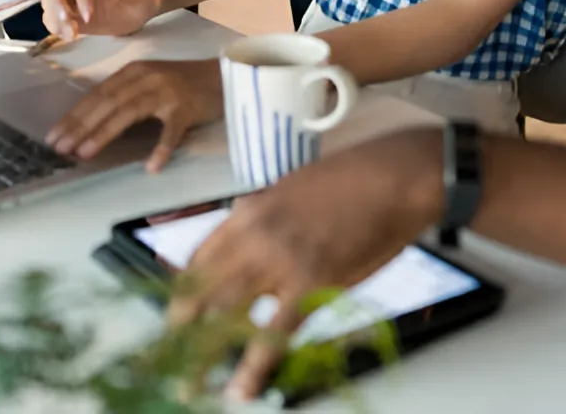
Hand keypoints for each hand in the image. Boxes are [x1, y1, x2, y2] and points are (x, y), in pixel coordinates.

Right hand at [43, 0, 164, 37]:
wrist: (141, 6)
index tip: (89, 18)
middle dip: (57, 7)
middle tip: (69, 29)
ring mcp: (74, 0)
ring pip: (49, 2)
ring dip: (54, 20)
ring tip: (69, 35)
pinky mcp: (72, 16)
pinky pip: (53, 18)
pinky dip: (55, 27)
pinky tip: (68, 36)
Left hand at [48, 58, 222, 171]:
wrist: (224, 77)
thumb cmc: (182, 84)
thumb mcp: (148, 83)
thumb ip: (124, 97)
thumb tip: (88, 126)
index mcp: (134, 71)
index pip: (97, 95)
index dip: (74, 116)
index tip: (53, 137)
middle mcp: (147, 77)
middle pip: (108, 103)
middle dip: (81, 126)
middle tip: (60, 149)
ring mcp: (167, 91)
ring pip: (130, 112)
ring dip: (105, 133)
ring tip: (85, 154)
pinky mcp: (187, 107)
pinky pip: (172, 130)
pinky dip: (162, 148)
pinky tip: (152, 166)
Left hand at [169, 129, 444, 401]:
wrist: (396, 176)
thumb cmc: (355, 177)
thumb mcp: (293, 186)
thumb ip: (264, 214)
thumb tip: (244, 233)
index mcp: (250, 209)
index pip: (197, 258)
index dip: (181, 295)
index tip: (176, 318)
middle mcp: (256, 234)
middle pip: (200, 292)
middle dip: (178, 332)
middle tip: (169, 359)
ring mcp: (282, 260)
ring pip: (226, 317)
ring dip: (203, 358)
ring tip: (191, 387)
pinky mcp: (312, 284)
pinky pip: (272, 335)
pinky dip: (253, 368)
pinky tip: (242, 389)